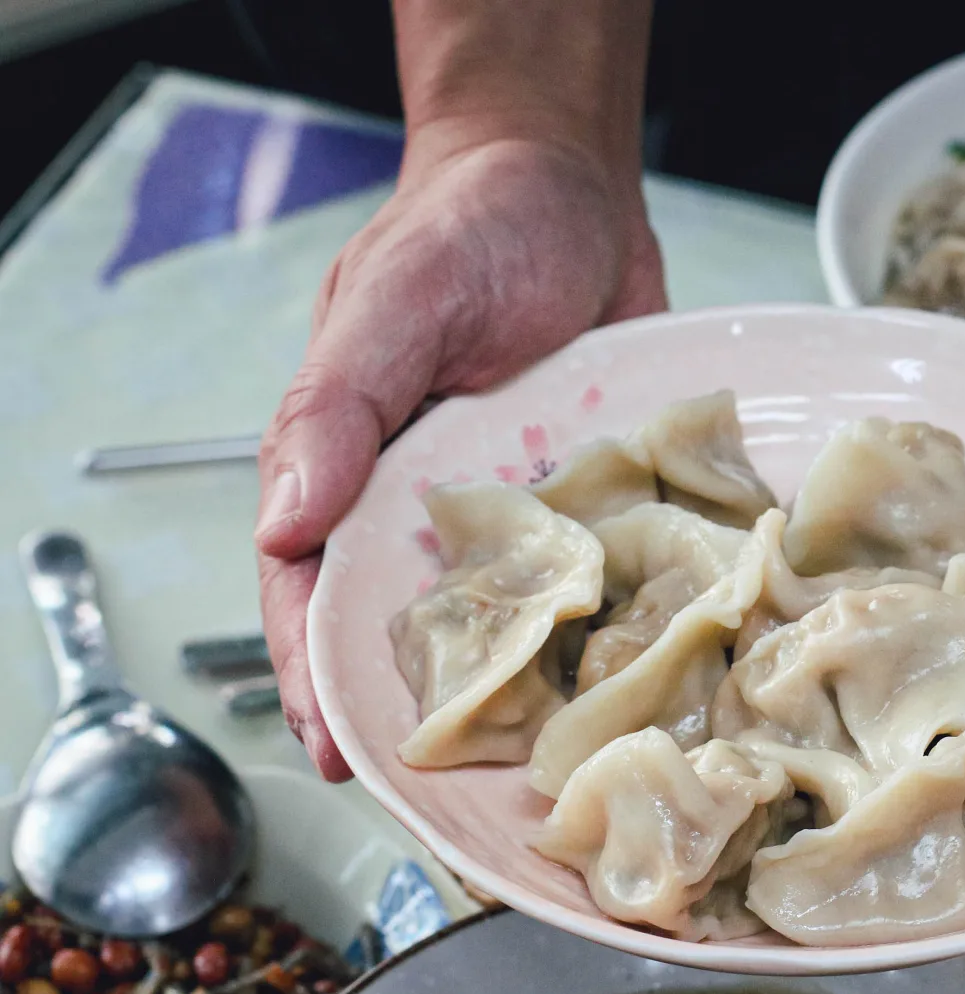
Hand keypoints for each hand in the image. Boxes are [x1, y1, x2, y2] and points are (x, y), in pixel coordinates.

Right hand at [254, 133, 665, 780]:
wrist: (573, 185)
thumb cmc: (466, 229)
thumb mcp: (391, 305)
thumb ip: (334, 407)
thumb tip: (281, 524)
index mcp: (357, 473)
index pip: (313, 593)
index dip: (316, 676)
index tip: (331, 750)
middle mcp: (435, 509)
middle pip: (416, 631)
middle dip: (424, 714)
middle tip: (446, 796)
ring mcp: (524, 512)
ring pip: (513, 622)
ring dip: (523, 691)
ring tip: (544, 771)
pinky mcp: (600, 500)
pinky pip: (602, 577)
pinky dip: (614, 628)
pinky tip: (641, 681)